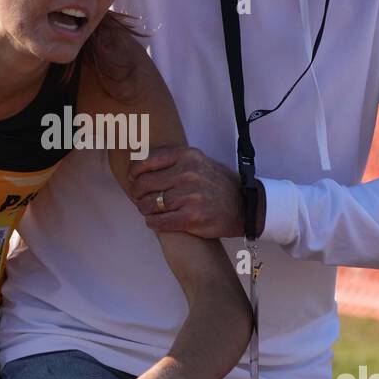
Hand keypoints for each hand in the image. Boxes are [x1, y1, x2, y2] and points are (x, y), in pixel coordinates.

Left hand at [128, 145, 245, 236]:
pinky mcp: (192, 217)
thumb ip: (174, 160)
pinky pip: (159, 222)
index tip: (133, 179)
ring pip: (150, 204)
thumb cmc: (218, 184)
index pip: (146, 161)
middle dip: (137, 194)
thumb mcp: (199, 161)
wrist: (246, 206)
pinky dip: (153, 223)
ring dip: (145, 210)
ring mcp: (190, 196)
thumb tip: (140, 162)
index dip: (134, 173)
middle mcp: (188, 173)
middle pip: (144, 184)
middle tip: (140, 199)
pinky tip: (155, 222)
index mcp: (187, 156)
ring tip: (149, 211)